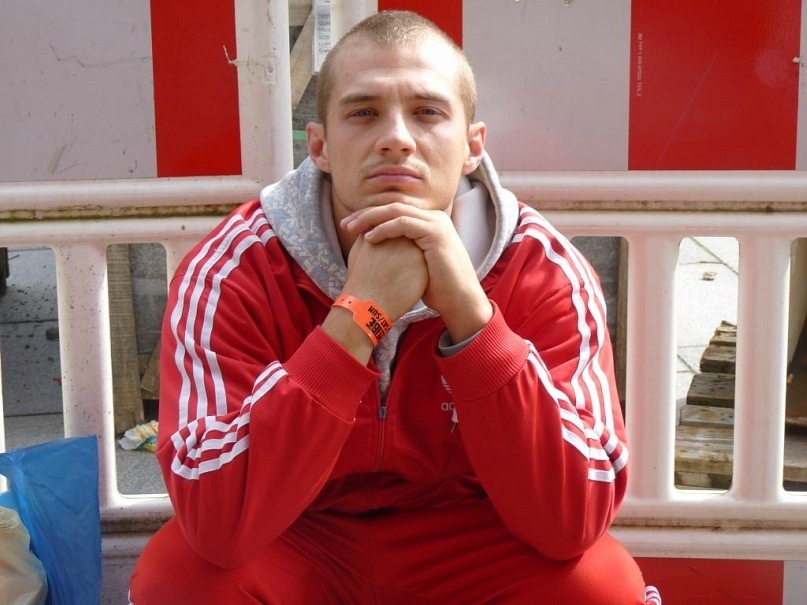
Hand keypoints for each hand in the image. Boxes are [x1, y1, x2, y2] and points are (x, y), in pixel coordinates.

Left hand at [342, 203, 492, 341]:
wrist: (459, 301)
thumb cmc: (437, 287)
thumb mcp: (414, 262)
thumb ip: (401, 248)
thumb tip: (374, 247)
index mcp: (430, 222)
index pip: (395, 211)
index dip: (370, 216)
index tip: (350, 226)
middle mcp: (434, 217)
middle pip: (393, 207)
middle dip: (366, 214)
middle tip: (346, 224)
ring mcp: (437, 223)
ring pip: (396, 211)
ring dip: (370, 219)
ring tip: (351, 229)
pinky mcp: (436, 233)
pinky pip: (403, 223)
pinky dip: (384, 229)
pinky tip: (369, 238)